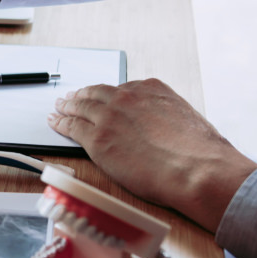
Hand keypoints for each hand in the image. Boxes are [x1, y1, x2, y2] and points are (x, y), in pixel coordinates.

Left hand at [47, 78, 256, 232]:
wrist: (195, 169)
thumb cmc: (200, 153)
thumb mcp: (188, 120)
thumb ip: (168, 117)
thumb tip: (166, 129)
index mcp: (151, 89)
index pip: (122, 89)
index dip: (108, 95)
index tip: (102, 96)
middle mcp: (127, 97)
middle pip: (97, 93)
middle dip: (83, 95)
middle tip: (72, 97)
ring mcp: (110, 116)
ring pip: (81, 107)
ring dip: (67, 106)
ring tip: (59, 107)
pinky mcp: (97, 138)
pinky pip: (72, 127)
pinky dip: (61, 123)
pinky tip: (56, 123)